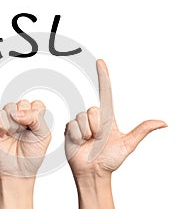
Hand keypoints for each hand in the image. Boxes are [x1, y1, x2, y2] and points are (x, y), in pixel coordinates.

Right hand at [0, 100, 50, 208]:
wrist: (16, 171)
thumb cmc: (32, 155)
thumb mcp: (44, 135)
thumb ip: (37, 118)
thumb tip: (17, 112)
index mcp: (35, 118)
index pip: (37, 104)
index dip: (36, 113)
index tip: (35, 127)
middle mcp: (22, 117)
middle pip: (23, 103)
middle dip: (25, 118)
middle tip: (24, 131)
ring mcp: (8, 120)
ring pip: (10, 106)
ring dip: (13, 122)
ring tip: (14, 133)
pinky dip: (2, 124)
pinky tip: (4, 134)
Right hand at [65, 59, 166, 208]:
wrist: (92, 171)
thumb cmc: (110, 159)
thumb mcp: (127, 145)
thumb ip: (142, 131)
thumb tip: (162, 123)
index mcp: (108, 118)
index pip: (105, 93)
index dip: (103, 77)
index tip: (100, 62)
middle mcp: (94, 118)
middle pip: (93, 109)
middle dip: (97, 126)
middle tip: (98, 139)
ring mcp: (81, 123)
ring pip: (82, 117)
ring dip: (87, 133)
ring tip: (89, 142)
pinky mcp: (71, 128)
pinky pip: (73, 126)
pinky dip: (78, 137)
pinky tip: (80, 143)